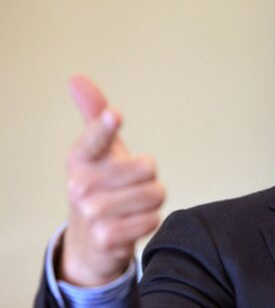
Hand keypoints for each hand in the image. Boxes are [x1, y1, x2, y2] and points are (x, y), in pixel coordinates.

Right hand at [60, 75, 164, 285]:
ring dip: (152, 200)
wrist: (90, 241)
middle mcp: (80, 184)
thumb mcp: (98, 151)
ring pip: (154, 194)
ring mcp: (91, 212)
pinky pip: (153, 219)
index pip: (96, 138)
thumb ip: (94, 115)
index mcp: (80, 157)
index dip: (106, 127)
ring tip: (132, 204)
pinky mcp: (106, 237)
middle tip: (130, 186)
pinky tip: (132, 223)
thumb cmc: (101, 185)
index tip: (114, 115)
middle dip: (149, 177)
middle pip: (147, 168)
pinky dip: (150, 220)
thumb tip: (76, 78)